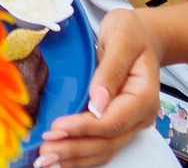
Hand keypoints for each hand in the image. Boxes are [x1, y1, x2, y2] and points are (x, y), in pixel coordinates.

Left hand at [38, 9, 161, 166]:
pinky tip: (59, 158)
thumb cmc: (131, 32)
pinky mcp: (116, 124)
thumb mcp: (121, 39)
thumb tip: (97, 103)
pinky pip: (99, 145)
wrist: (141, 35)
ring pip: (103, 149)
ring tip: (46, 161)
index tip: (56, 128)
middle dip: (74, 149)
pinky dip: (79, 154)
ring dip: (74, 157)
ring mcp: (129, 123)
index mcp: (143, 96)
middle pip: (107, 141)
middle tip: (44, 152)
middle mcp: (139, 116)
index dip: (84, 128)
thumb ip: (110, 70)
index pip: (112, 121)